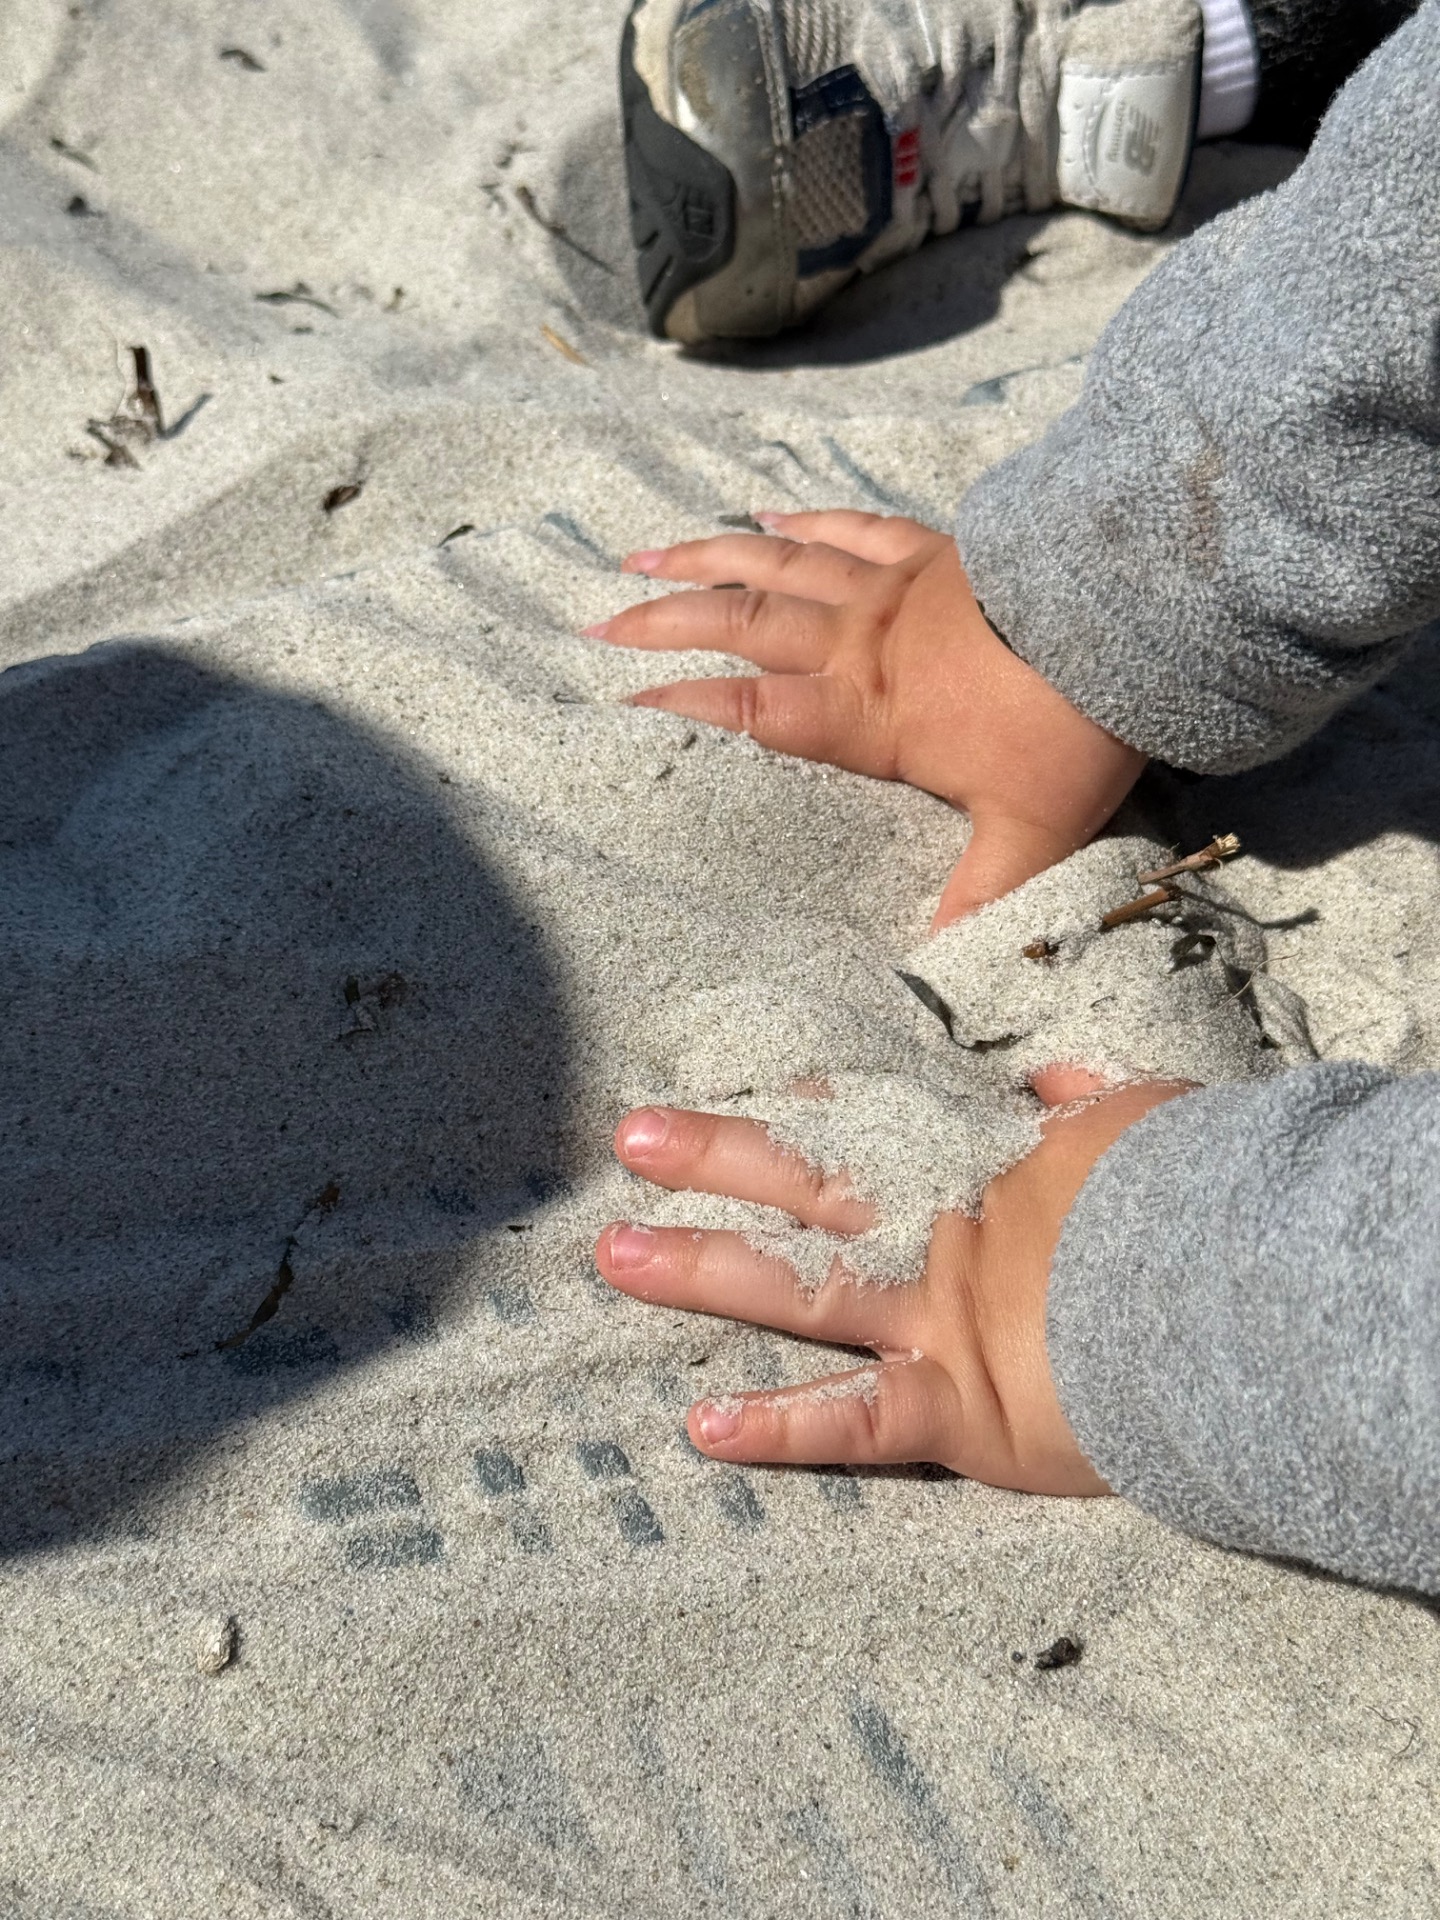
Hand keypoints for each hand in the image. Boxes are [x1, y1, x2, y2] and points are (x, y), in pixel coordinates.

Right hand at [589, 511, 1144, 923]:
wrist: (1130, 615)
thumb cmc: (1070, 724)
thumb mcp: (1027, 829)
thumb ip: (981, 896)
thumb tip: (945, 970)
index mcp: (866, 711)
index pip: (753, 712)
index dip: (683, 709)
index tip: (621, 708)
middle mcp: (859, 641)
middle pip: (741, 623)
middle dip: (664, 622)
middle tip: (598, 621)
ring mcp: (890, 588)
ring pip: (777, 564)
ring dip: (707, 557)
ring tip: (644, 554)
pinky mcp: (931, 550)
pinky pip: (850, 526)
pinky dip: (802, 520)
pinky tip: (766, 513)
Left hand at [595, 1069, 1190, 1493]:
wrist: (1246, 1286)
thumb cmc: (1204, 1197)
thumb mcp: (1147, 1122)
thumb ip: (1089, 1097)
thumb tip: (1054, 1076)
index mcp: (981, 1161)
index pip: (867, 1123)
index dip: (793, 1105)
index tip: (731, 1091)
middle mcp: (939, 1231)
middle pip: (804, 1185)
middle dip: (714, 1157)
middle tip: (631, 1138)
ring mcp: (937, 1316)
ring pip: (796, 1287)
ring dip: (701, 1270)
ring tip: (615, 1256)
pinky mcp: (962, 1406)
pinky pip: (854, 1420)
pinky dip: (778, 1429)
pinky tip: (701, 1428)